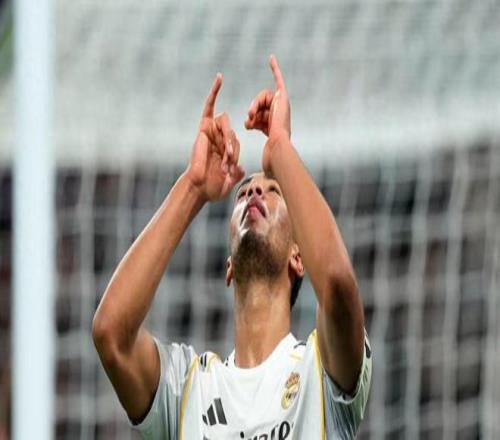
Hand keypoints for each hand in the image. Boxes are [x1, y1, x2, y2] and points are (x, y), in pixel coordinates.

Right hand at [186, 73, 244, 201]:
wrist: (200, 187)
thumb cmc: (212, 188)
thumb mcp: (228, 182)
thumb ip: (235, 174)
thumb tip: (239, 168)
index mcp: (223, 149)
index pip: (235, 142)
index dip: (234, 154)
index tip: (230, 169)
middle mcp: (217, 139)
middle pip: (232, 133)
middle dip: (232, 148)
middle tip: (228, 162)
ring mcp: (210, 132)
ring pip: (226, 126)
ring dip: (227, 141)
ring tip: (225, 155)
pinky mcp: (203, 126)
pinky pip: (209, 106)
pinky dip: (214, 92)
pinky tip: (219, 78)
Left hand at [244, 55, 290, 173]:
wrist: (278, 148)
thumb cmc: (272, 155)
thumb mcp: (262, 147)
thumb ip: (259, 139)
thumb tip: (256, 145)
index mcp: (274, 126)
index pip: (261, 116)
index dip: (254, 115)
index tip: (249, 118)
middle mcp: (279, 114)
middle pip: (259, 106)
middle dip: (252, 112)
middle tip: (249, 120)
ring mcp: (282, 105)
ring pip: (261, 98)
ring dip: (254, 107)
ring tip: (252, 116)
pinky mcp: (282, 97)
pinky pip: (278, 79)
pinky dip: (275, 69)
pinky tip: (271, 58)